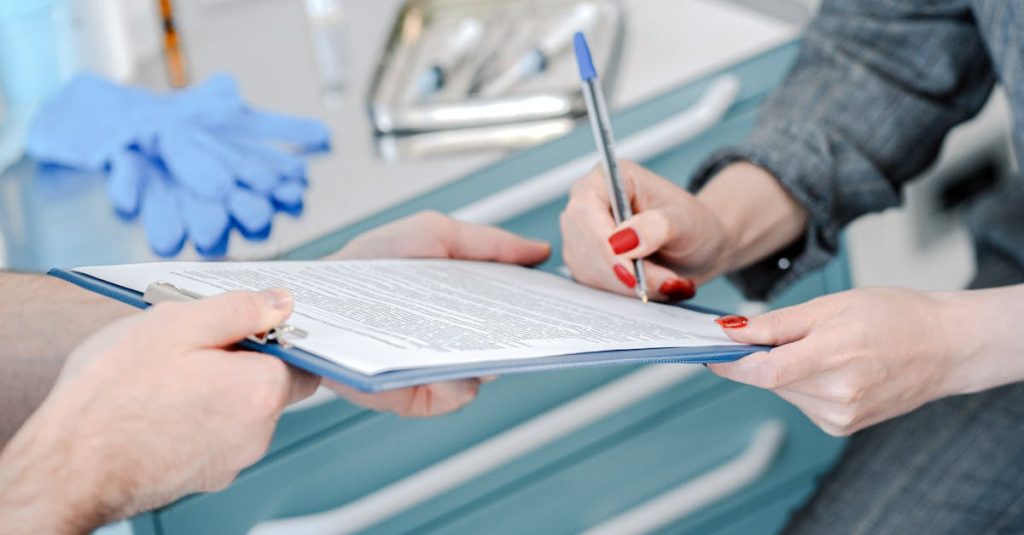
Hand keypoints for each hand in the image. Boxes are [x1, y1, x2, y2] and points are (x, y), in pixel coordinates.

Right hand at [0, 290, 318, 532]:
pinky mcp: (203, 477)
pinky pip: (213, 435)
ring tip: (165, 375)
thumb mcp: (176, 325)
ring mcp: (231, 461)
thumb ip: (239, 309)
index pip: (301, 359)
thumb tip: (279, 302)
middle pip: (269, 384)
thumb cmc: (113, 398)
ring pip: (239, 411)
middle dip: (240, 360)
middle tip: (192, 345)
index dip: (275, 336)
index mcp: (260, 390)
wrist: (67, 469)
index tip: (247, 324)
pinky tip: (157, 404)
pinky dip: (195, 417)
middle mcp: (257, 433)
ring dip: (215, 389)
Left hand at [325, 211, 550, 416]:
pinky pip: (453, 395)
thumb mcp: (432, 233)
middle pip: (509, 346)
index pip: (518, 310)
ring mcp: (439, 368)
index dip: (542, 307)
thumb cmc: (368, 264)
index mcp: (467, 302)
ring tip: (478, 336)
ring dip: (486, 356)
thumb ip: (488, 242)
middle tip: (530, 321)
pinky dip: (452, 380)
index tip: (562, 300)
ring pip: (485, 374)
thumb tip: (538, 253)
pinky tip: (440, 358)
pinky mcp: (416, 396)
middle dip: (523, 334)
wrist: (317, 296)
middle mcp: (459, 339)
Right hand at [560, 160, 730, 300]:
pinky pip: (593, 284)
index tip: (629, 272)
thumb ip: (657, 226)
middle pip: (583, 242)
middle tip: (662, 282)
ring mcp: (582, 234)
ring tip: (664, 281)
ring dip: (626, 285)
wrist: (697, 247)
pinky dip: (623, 292)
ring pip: (586, 268)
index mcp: (608, 177)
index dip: (603, 242)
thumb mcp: (685, 221)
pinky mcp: (585, 261)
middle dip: (622, 270)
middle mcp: (587, 203)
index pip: (586, 208)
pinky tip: (648, 285)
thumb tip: (623, 241)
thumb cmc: (693, 224)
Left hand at [707, 288, 966, 435]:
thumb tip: (730, 331)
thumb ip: (776, 323)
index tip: (707, 350)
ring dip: (783, 370)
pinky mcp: (842, 427)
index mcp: (835, 356)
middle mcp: (838, 394)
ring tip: (822, 347)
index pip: (764, 371)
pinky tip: (832, 367)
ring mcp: (841, 416)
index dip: (729, 363)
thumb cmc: (895, 316)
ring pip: (783, 391)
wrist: (946, 347)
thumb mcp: (832, 305)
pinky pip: (801, 402)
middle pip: (769, 380)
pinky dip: (802, 384)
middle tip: (780, 333)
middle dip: (760, 358)